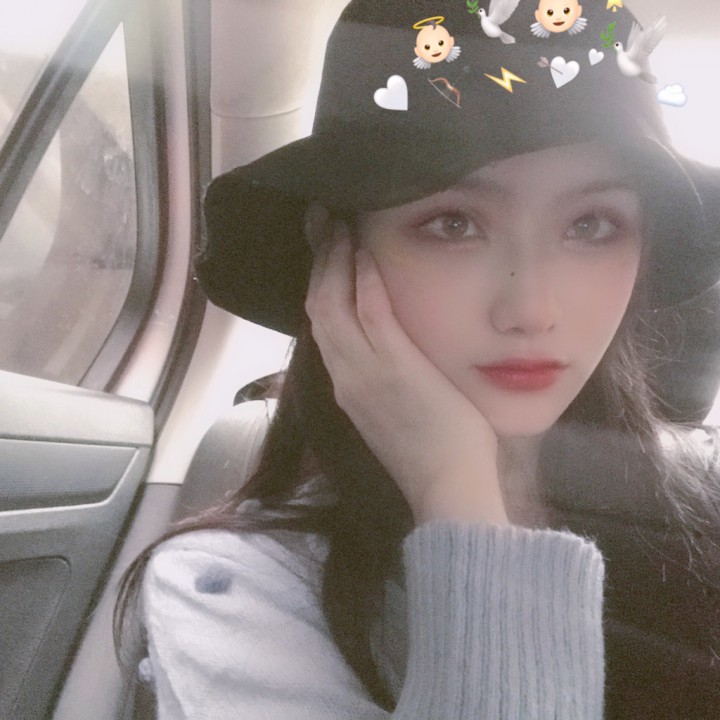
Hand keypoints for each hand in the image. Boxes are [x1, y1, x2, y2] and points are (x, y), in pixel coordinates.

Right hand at [305, 226, 506, 525]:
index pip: (322, 322)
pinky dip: (363, 278)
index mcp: (346, 384)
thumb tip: (382, 347)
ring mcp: (364, 370)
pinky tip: (365, 249)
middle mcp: (344, 374)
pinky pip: (370, 312)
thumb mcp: (392, 410)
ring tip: (336, 222)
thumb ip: (380, 377)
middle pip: (318, 305)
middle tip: (319, 220)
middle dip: (318, 259)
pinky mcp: (393, 367)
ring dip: (334, 258)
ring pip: (333, 302)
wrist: (446, 486)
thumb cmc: (429, 450)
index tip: (324, 249)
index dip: (319, 281)